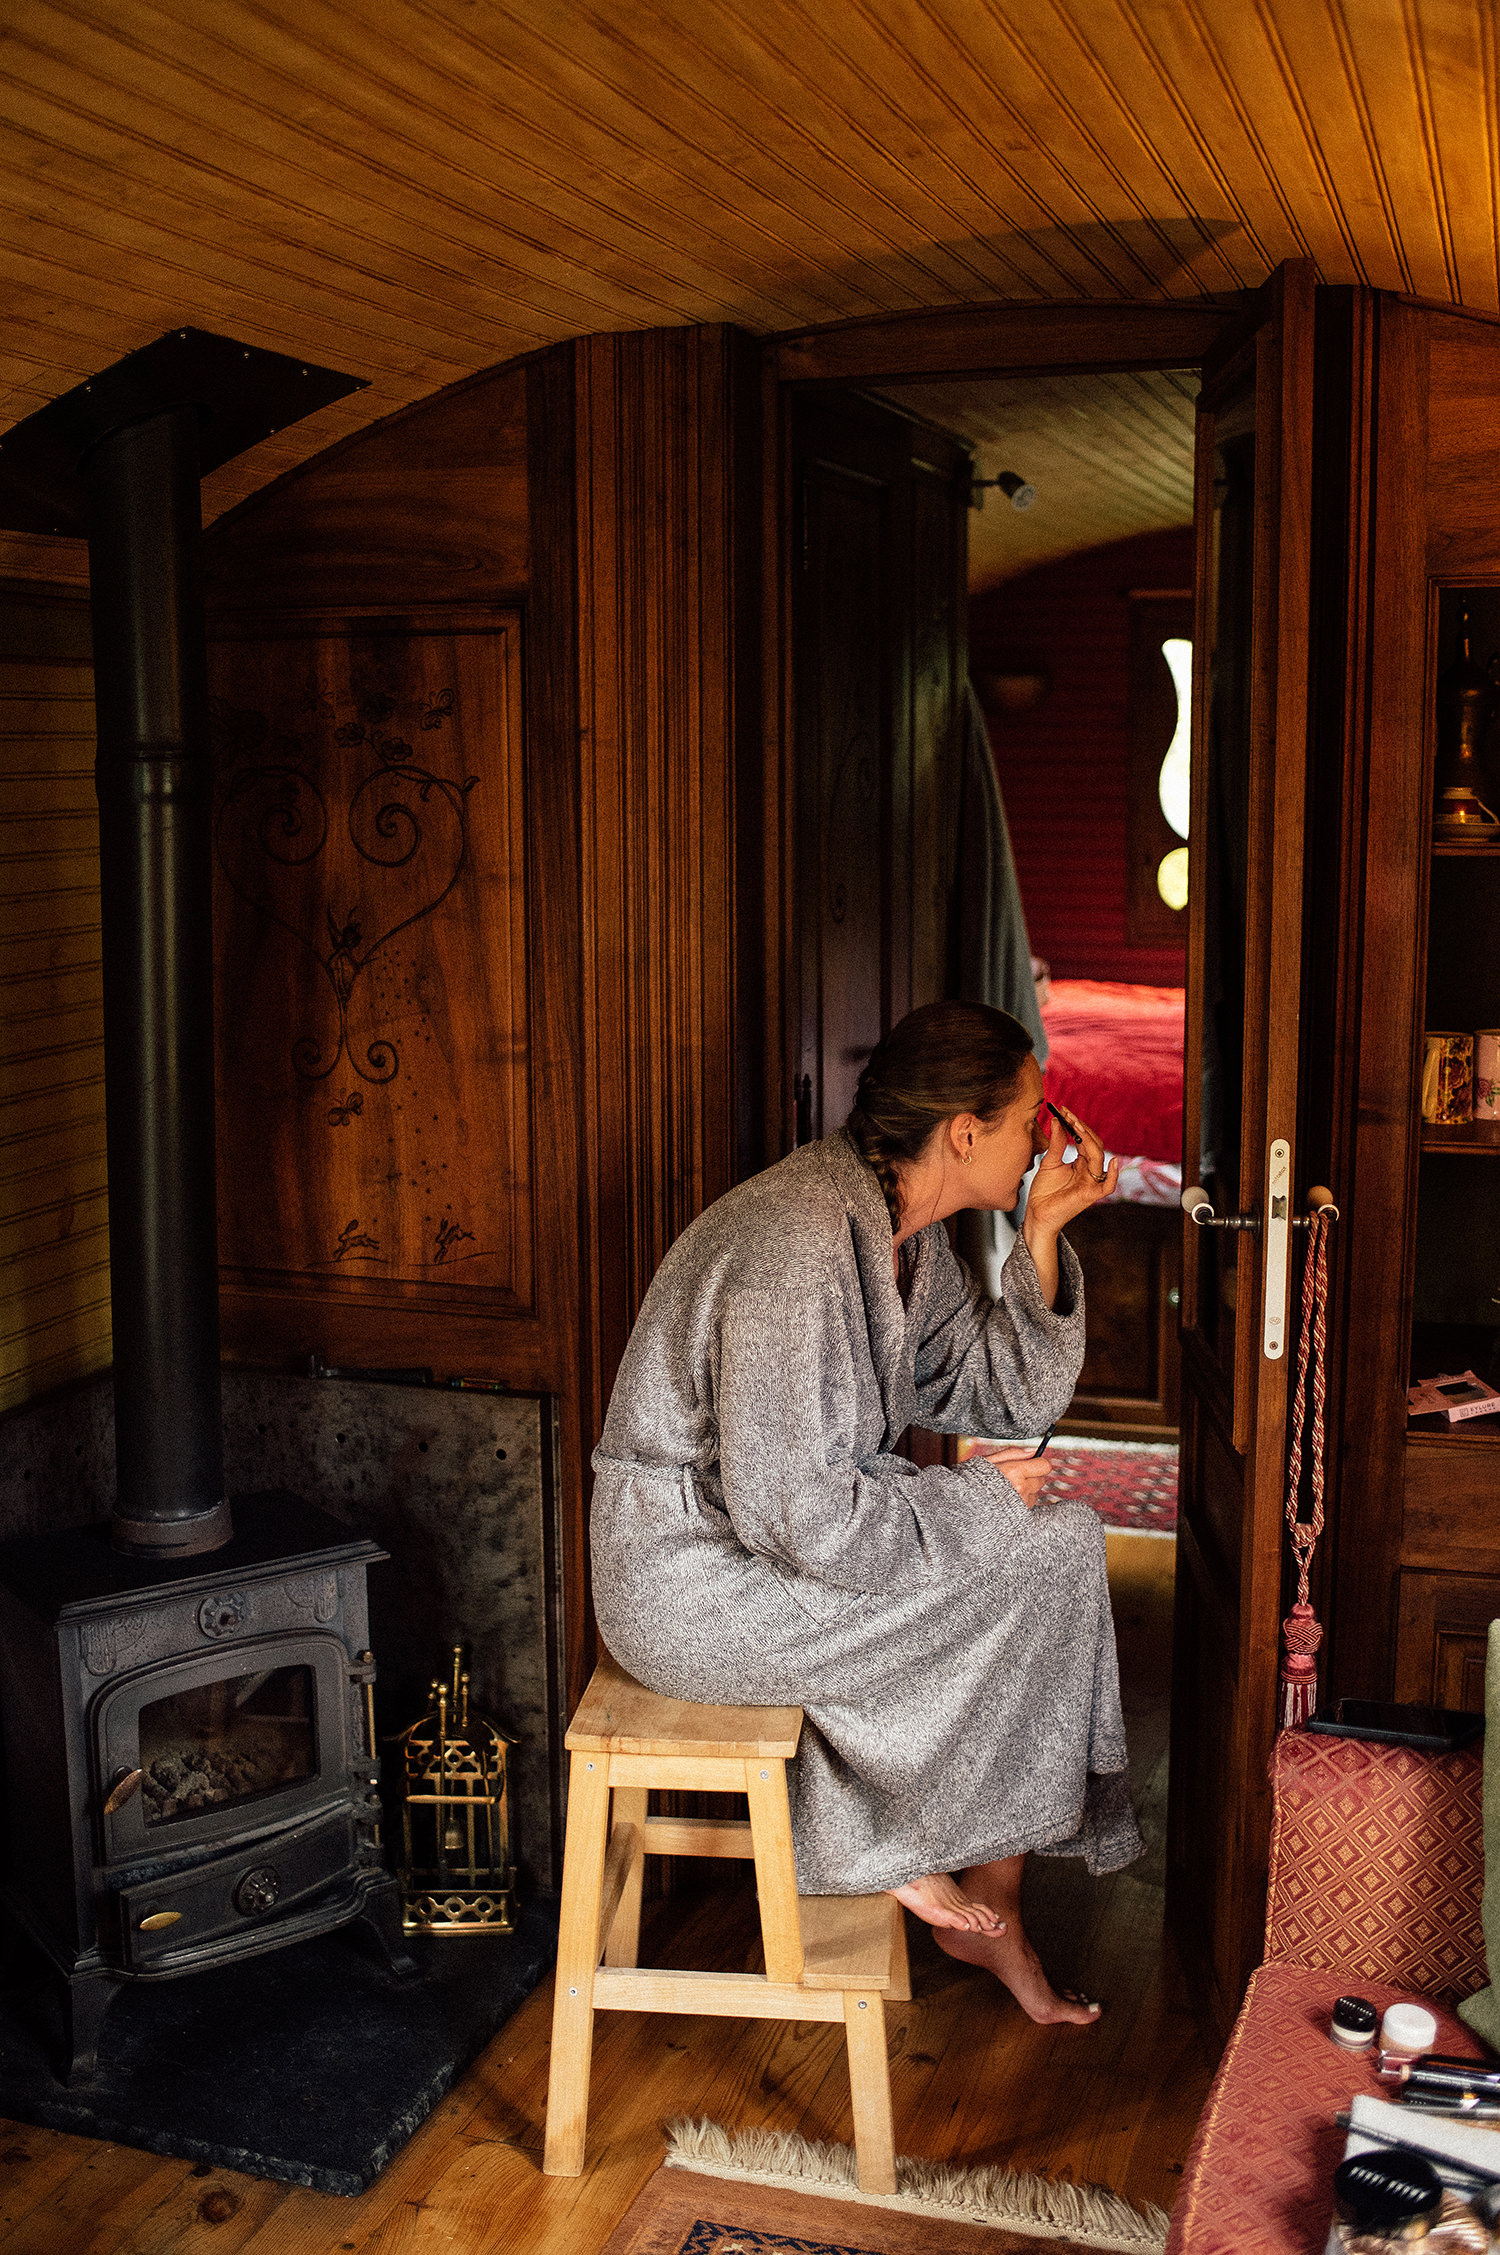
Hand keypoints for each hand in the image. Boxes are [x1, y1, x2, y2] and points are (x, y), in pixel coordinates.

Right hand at [973, 1445, 1050, 1508]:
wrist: (964, 1506)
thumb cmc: (974, 1480)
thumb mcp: (989, 1460)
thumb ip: (1013, 1453)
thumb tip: (1032, 1450)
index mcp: (1014, 1472)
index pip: (1044, 1466)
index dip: (1039, 1462)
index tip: (1032, 1462)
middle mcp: (1021, 1488)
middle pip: (1042, 1479)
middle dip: (1033, 1475)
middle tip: (1017, 1475)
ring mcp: (1022, 1503)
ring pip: (1036, 1492)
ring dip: (1028, 1489)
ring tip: (1010, 1488)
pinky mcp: (1020, 1514)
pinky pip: (1030, 1503)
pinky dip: (1023, 1499)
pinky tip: (1009, 1498)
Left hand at [1024, 1106, 1118, 1246]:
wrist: (1036, 1213)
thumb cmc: (1044, 1191)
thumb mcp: (1049, 1162)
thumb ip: (1056, 1143)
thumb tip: (1056, 1120)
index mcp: (1081, 1162)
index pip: (1085, 1139)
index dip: (1076, 1124)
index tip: (1063, 1110)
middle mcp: (1090, 1171)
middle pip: (1093, 1144)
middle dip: (1081, 1128)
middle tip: (1067, 1114)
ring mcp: (1091, 1182)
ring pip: (1098, 1158)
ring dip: (1088, 1140)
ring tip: (1075, 1125)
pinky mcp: (1090, 1195)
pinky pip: (1108, 1186)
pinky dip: (1113, 1175)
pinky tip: (1112, 1162)